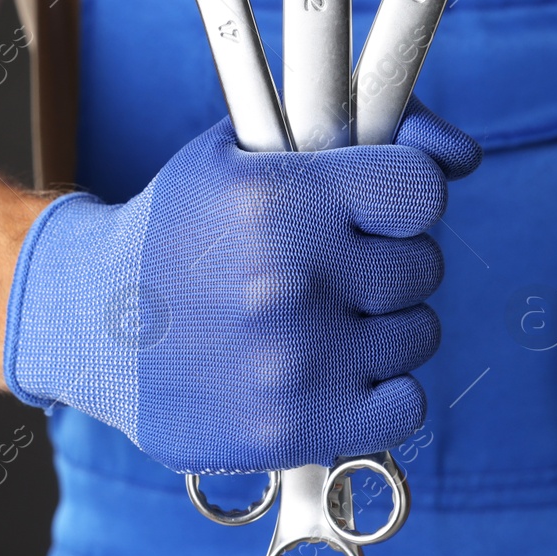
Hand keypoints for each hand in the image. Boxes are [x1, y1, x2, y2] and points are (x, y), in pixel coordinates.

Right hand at [3, 99, 480, 472]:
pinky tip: (329, 367)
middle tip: (325, 263)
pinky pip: (407, 403)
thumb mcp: (247, 147)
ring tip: (312, 316)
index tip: (371, 206)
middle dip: (384, 259)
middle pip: (423, 263)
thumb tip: (463, 154)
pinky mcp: (296, 429)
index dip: (402, 195)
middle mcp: (289, 279)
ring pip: (419, 332)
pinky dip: (379, 389)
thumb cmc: (183, 226)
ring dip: (380, 324)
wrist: (93, 324)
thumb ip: (363, 126)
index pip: (420, 190)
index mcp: (277, 199)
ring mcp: (296, 362)